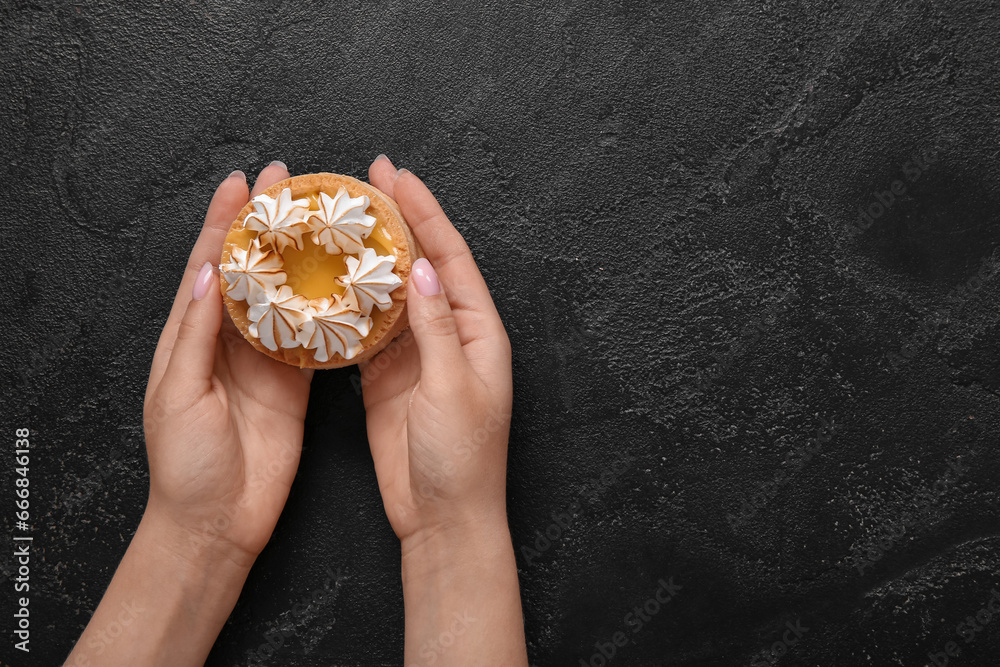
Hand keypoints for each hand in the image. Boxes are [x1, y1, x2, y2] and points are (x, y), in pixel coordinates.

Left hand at [143, 161, 312, 565]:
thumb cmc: (185, 463)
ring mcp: (264, 362)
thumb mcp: (179, 394)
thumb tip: (211, 272)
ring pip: (285, 297)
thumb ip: (196, 334)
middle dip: (266, 226)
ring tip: (321, 221)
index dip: (224, 223)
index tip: (242, 183)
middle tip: (287, 183)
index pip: (209, 266)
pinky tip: (344, 284)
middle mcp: (228, 342)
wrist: (218, 521)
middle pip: (251, 270)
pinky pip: (312, 339)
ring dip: (300, 258)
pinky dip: (327, 310)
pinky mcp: (294, 385)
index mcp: (190, 338)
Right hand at [362, 158, 512, 544]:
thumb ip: (435, 327)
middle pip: (421, 265)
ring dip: (371, 258)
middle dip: (398, 222)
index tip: (398, 177)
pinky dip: (352, 304)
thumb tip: (421, 268)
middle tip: (366, 181)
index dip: (426, 214)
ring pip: (392, 293)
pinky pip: (369, 330)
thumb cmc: (461, 458)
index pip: (451, 258)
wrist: (442, 516)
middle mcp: (450, 335)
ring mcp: (417, 355)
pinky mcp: (388, 378)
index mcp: (478, 332)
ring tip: (342, 220)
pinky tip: (331, 281)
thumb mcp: (452, 387)